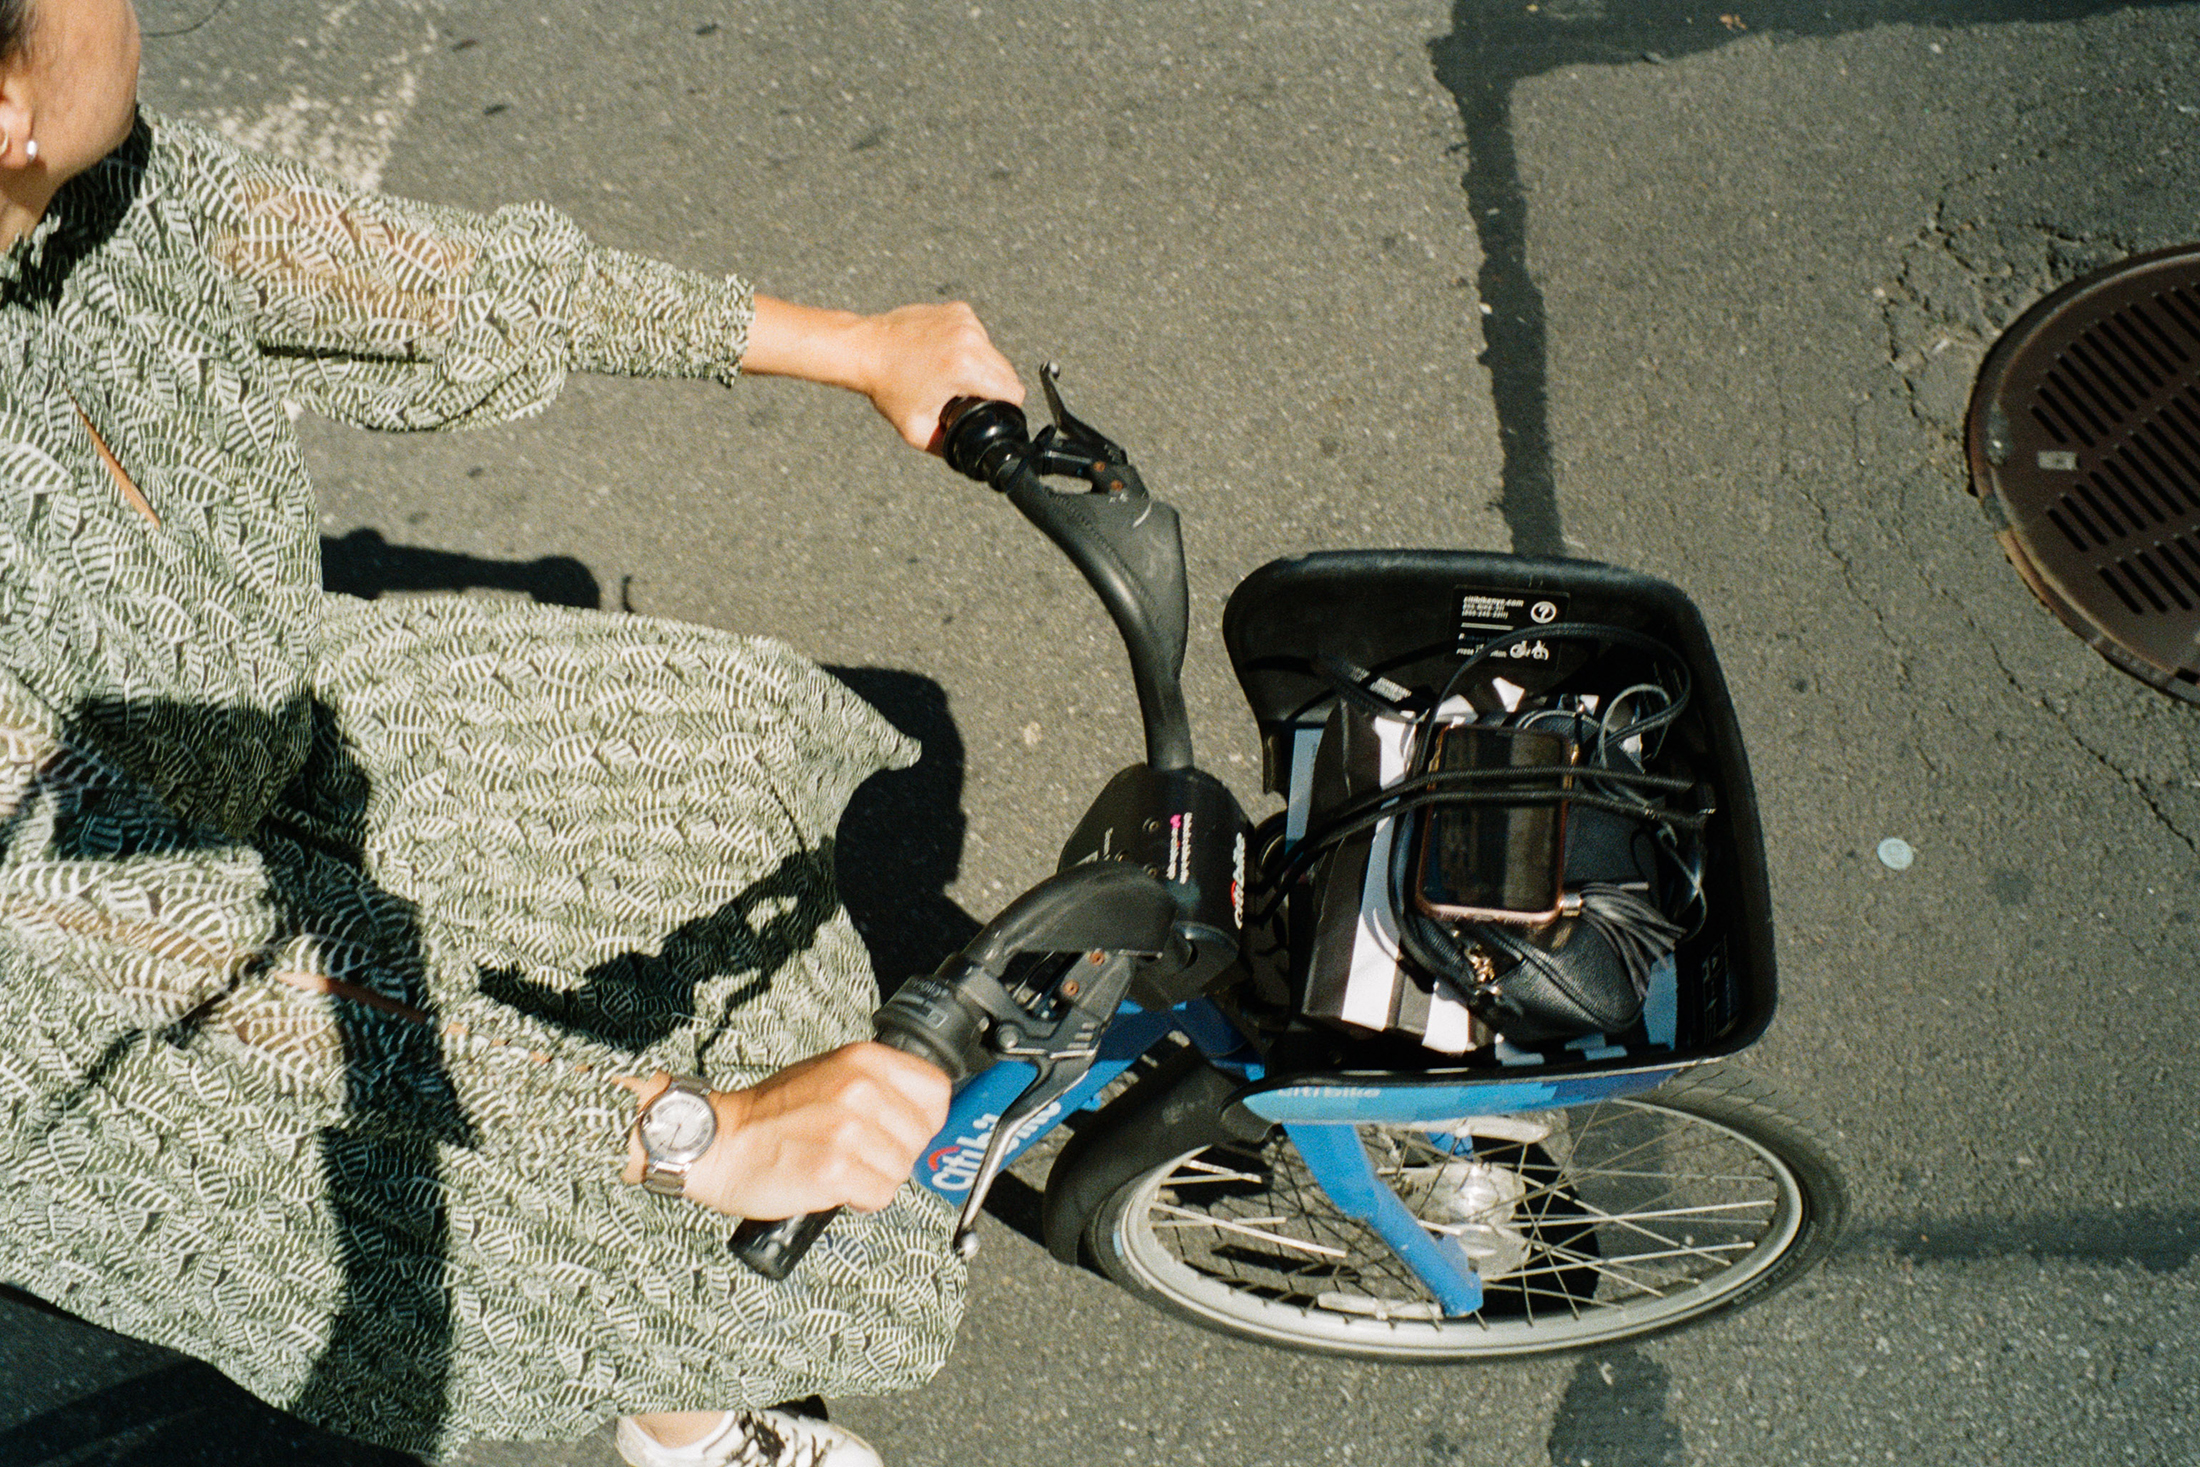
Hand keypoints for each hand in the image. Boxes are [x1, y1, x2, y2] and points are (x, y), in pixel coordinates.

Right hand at [622, 1043, 951, 1219]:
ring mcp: (849, 1129)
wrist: (718, 1141)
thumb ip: (878, 1086)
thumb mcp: (830, 1074)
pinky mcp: (835, 1169)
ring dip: (875, 1179)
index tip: (904, 1131)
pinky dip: (859, 1200)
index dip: (925, 1119)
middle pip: (922, 1138)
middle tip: (859, 1154)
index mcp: (865, 1061)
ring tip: (839, 1167)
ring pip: (901, 1171)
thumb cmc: (770, 1114)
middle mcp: (862, 1090)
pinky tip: (832, 1186)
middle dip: (896, 1155)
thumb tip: (923, 1115)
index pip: (937, 1091)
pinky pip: (879, 1196)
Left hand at [744, 296, 1024, 451]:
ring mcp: (965, 320)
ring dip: (982, 365)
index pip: (1013, 390)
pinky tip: (945, 354)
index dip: (1008, 407)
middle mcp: (970, 338)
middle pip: (1007, 370)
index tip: (994, 411)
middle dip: (994, 387)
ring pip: (994, 352)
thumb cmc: (887, 387)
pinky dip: (969, 347)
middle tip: (967, 396)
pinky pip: (978, 335)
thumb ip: (948, 447)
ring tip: (951, 374)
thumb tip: (968, 456)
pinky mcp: (959, 310)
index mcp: (965, 367)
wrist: (865, 349)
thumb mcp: (917, 430)